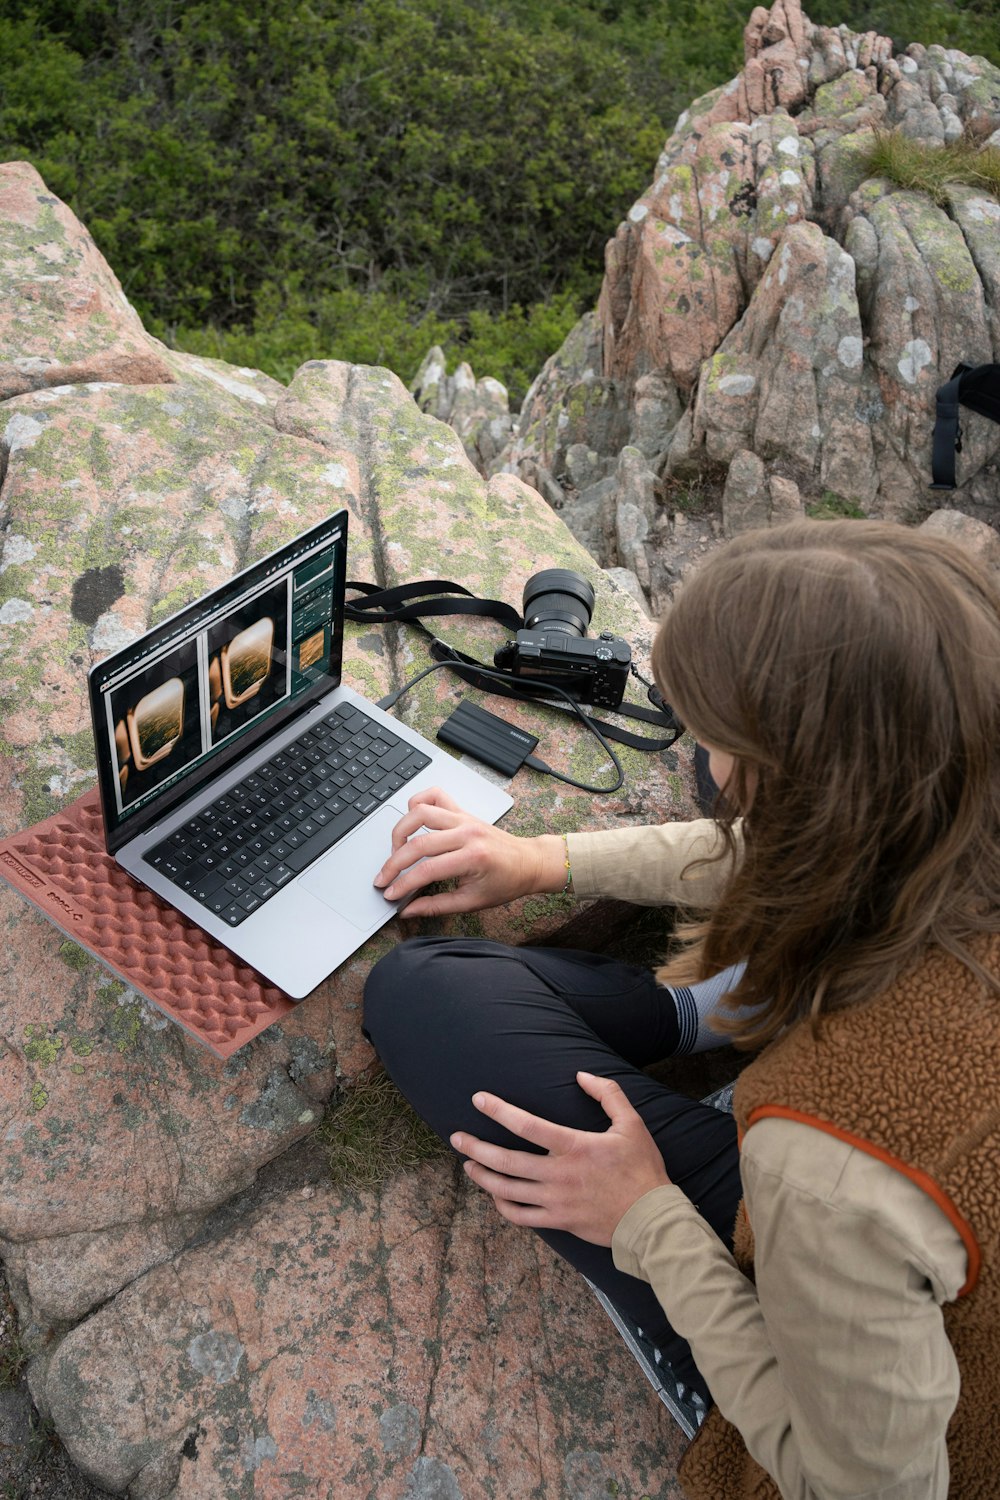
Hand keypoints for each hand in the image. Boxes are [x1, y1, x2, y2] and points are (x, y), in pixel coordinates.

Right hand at [373, 787, 565, 916]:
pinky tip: (411, 820)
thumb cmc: (506, 882)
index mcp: (472, 858)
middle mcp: (467, 833)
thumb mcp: (472, 902)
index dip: (402, 884)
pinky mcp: (462, 811)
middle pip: (417, 843)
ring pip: (420, 812)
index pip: (425, 871)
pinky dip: (417, 803)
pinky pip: (434, 796)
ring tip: (395, 851)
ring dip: (400, 831)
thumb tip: (408, 910)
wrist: (528, 862)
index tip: (389, 893)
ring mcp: (464, 818)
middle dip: (393, 863)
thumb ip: (436, 906)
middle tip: (383, 878)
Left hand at [450, 1072, 670, 1245]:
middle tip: (457, 1137)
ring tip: (468, 1165)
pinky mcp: (559, 1222)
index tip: (478, 1100)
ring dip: (483, 1176)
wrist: (652, 1220)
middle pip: (506, 1160)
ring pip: (507, 1190)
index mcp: (574, 1146)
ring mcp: (556, 1201)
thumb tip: (581, 1074)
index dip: (499, 1110)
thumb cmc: (642, 1169)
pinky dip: (503, 1206)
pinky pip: (521, 1217)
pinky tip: (495, 1195)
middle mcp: (558, 1174)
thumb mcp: (632, 1123)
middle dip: (476, 1147)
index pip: (526, 1124)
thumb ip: (607, 1094)